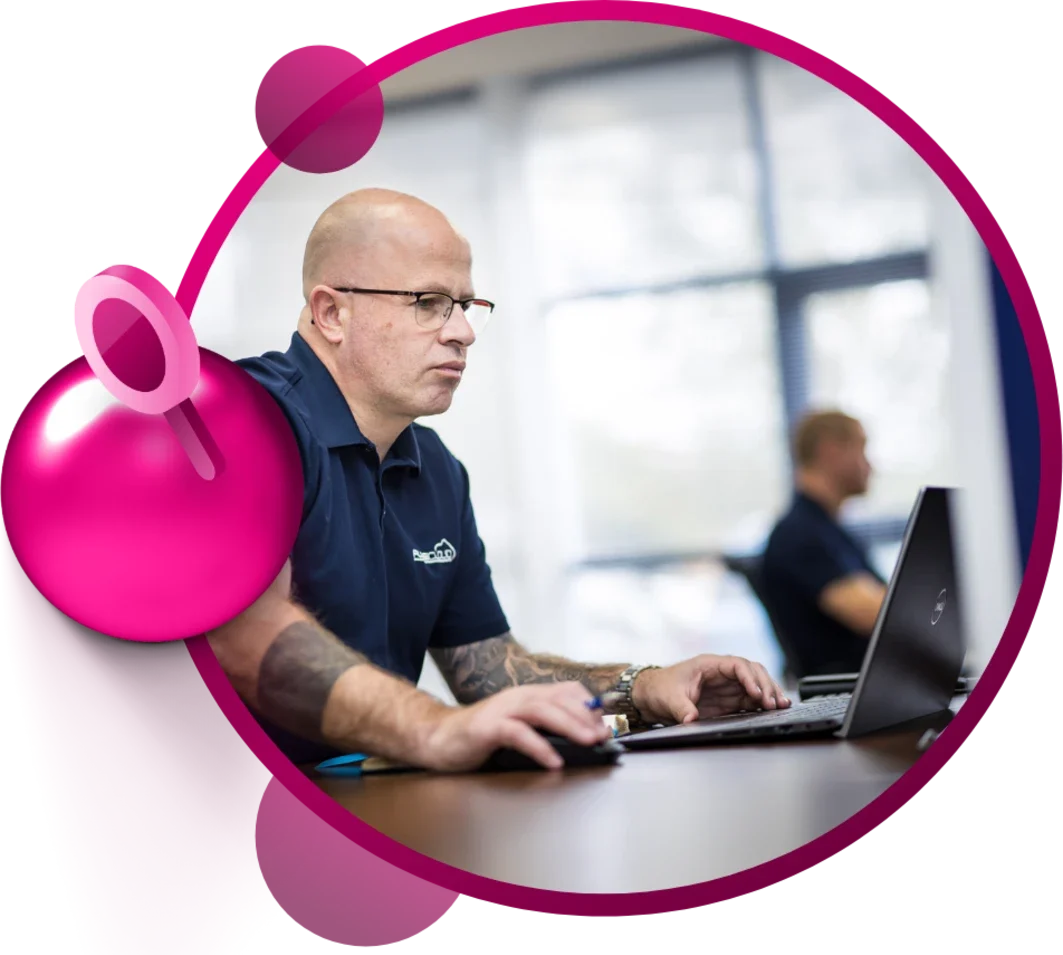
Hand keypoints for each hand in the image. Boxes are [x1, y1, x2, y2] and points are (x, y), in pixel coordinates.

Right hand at [420, 682, 612, 772]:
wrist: (438, 738)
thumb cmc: (481, 737)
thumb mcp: (518, 728)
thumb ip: (543, 730)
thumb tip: (580, 742)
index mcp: (528, 695)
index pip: (567, 691)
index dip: (589, 706)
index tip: (606, 724)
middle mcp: (518, 697)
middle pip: (559, 699)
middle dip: (586, 717)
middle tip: (604, 736)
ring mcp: (502, 710)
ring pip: (542, 711)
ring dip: (570, 726)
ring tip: (589, 742)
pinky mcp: (488, 727)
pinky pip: (518, 734)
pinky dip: (539, 747)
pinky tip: (553, 761)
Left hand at [631, 654, 790, 725]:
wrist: (652, 695)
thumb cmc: (660, 689)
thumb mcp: (669, 699)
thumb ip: (682, 708)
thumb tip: (691, 719)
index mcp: (708, 665)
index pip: (736, 665)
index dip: (749, 677)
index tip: (757, 692)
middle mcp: (721, 672)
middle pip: (751, 671)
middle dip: (765, 685)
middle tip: (774, 703)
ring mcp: (726, 685)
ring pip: (755, 683)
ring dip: (769, 692)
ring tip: (782, 705)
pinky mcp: (728, 699)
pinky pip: (750, 698)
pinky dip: (763, 702)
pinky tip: (774, 710)